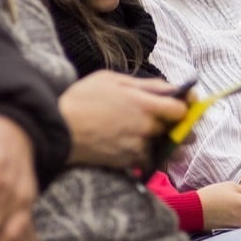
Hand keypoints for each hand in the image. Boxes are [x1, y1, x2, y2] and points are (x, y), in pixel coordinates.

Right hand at [60, 71, 187, 166]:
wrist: (54, 129)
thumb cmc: (80, 99)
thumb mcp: (112, 79)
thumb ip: (145, 85)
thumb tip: (171, 87)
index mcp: (144, 103)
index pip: (181, 110)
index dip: (186, 107)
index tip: (186, 106)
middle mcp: (145, 126)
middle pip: (176, 130)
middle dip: (180, 126)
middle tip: (179, 124)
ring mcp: (136, 146)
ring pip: (165, 147)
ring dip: (170, 144)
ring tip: (167, 140)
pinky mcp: (126, 161)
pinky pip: (147, 160)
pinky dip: (150, 157)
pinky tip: (145, 150)